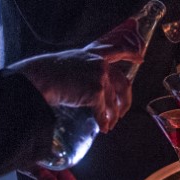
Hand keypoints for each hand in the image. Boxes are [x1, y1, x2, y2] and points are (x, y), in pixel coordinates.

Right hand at [11, 48, 132, 133]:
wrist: (39, 78)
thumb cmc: (46, 72)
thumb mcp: (68, 63)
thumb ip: (82, 69)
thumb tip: (85, 85)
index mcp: (93, 54)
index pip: (117, 51)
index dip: (131, 55)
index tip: (140, 59)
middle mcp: (100, 63)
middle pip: (123, 83)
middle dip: (125, 100)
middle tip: (122, 112)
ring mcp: (99, 77)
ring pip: (113, 101)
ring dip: (113, 116)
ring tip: (109, 125)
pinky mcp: (96, 92)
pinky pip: (103, 111)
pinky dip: (103, 121)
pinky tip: (102, 128)